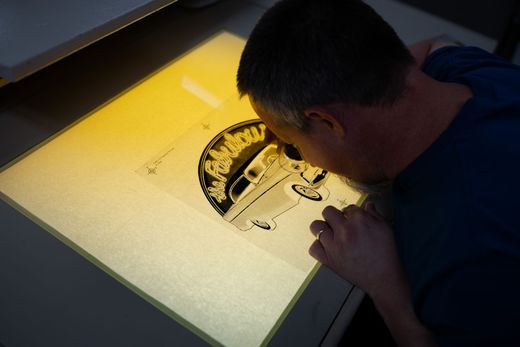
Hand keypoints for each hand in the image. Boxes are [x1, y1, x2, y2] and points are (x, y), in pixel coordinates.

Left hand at [310, 204, 435, 345]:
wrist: (383, 278)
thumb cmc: (387, 253)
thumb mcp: (385, 229)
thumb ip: (374, 214)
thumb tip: (367, 205)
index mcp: (360, 220)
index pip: (348, 208)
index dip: (350, 214)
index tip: (353, 221)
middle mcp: (344, 230)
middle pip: (327, 212)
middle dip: (334, 216)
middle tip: (340, 224)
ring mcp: (334, 245)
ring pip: (316, 227)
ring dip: (323, 229)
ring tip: (331, 234)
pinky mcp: (328, 259)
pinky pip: (313, 247)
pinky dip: (319, 247)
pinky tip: (327, 248)